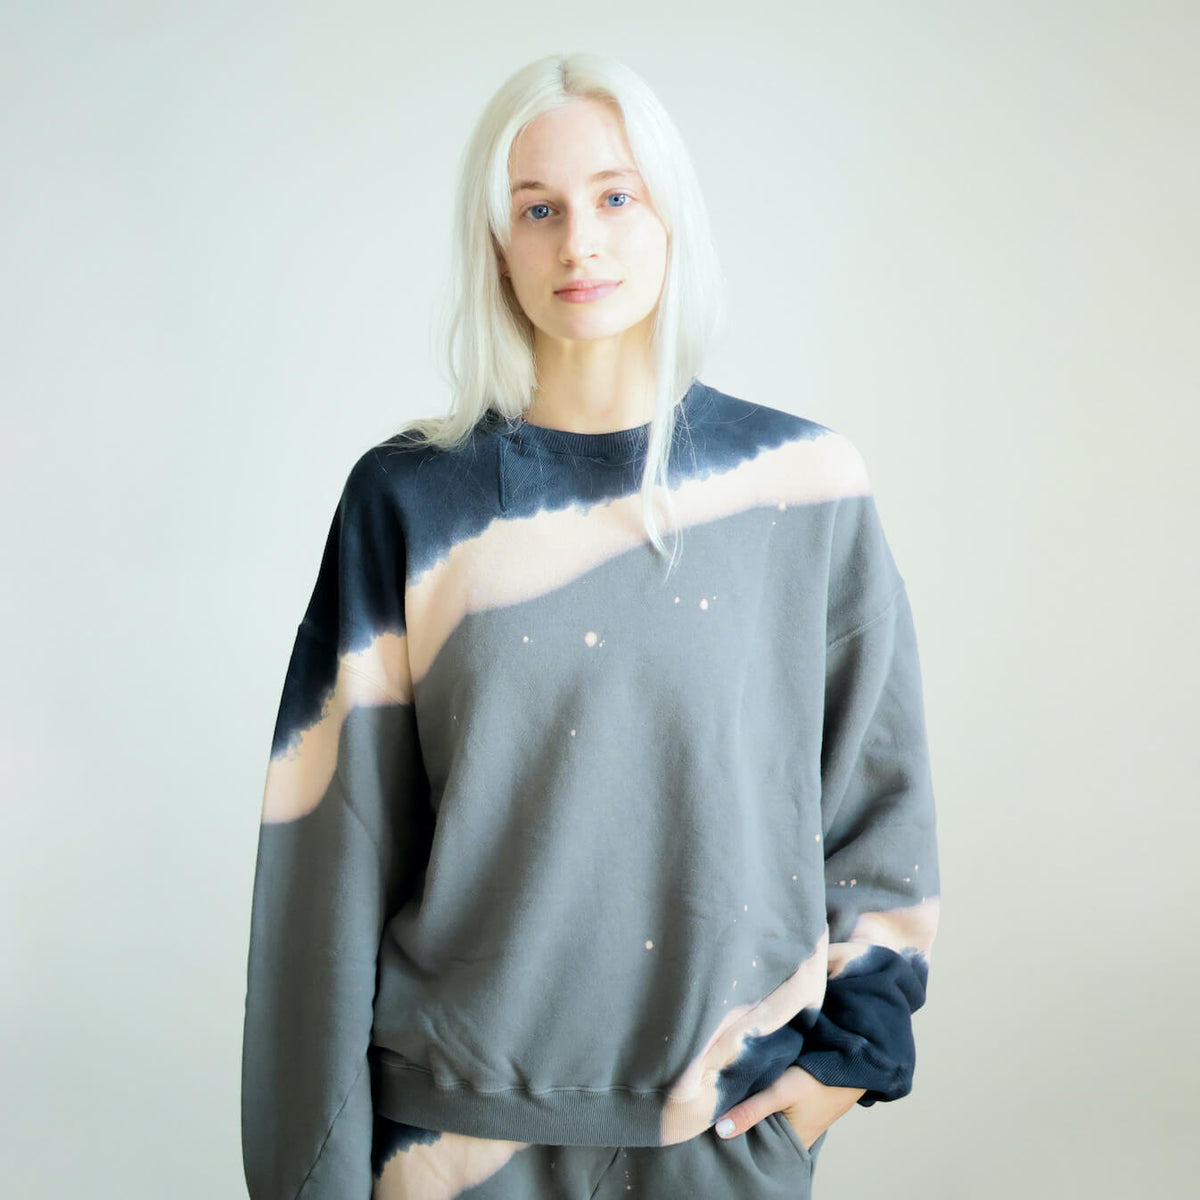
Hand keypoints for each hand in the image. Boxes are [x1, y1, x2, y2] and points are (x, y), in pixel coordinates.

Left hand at [713, 1065, 864, 1150]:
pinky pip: (776, 1106)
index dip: (735, 1133)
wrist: (849, 1063)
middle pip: (759, 1130)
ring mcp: (798, 1120)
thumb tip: (720, 1130)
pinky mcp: (800, 1105)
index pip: (754, 1145)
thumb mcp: (779, 1093)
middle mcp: (794, 1137)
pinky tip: (754, 1086)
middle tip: (719, 1104)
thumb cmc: (817, 1081)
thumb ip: (751, 1111)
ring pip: (767, 1116)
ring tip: (733, 1093)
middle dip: (743, 1118)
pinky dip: (766, 1098)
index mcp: (790, 1144)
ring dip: (754, 1106)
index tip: (713, 1120)